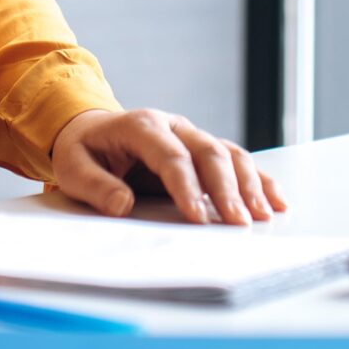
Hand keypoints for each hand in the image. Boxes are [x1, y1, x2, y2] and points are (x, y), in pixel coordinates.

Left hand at [49, 107, 287, 224]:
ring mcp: (191, 135)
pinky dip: (258, 179)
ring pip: (229, 154)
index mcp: (142, 126)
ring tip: (263, 216)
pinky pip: (236, 160)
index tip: (199, 218)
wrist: (90, 130)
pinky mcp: (202, 149)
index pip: (171, 157)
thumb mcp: (73, 167)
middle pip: (209, 153)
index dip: (187, 187)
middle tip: (239, 223)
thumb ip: (96, 186)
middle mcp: (174, 126)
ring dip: (249, 185)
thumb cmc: (83, 151)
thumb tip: (122, 206)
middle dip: (227, 189)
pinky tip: (276, 200)